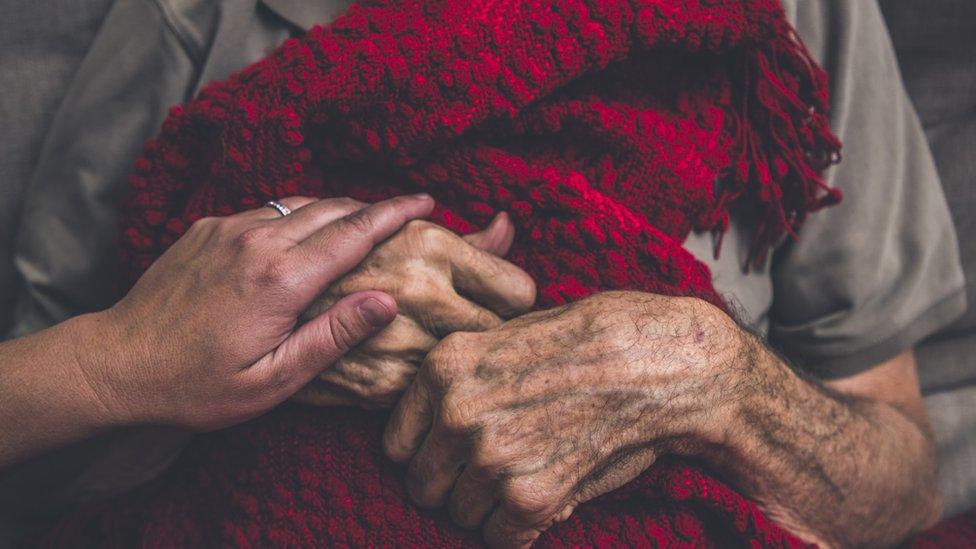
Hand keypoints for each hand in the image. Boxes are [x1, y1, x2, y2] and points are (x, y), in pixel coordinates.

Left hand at [88, 195, 433, 431]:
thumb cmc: (196, 385)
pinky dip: (296, 216)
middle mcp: (257, 239)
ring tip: (359, 225)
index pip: (354, 232)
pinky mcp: (206, 227)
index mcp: (281, 278)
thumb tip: (386, 301)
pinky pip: (266, 210)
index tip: (426, 201)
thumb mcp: (272, 379)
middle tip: (402, 214)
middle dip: (372, 207)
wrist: (115, 364)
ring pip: (299, 204)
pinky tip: (301, 238)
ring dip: (335, 210)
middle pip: (332, 208)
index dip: (396, 212)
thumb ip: (332, 337)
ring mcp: (228, 228)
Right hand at [294, 212, 535, 407]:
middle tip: (468, 321)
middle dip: (490, 328)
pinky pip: (431, 387)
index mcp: (431, 247)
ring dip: (459, 355)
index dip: (508, 297)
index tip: (494, 299)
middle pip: (501, 331)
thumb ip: (465, 241)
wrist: (262, 307)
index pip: (520, 291)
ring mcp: (402, 343)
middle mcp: (421, 292)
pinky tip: (404, 359)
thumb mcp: (402, 239)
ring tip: (431, 337)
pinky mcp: (383, 385)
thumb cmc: (346, 265)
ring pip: (469, 364)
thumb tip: (508, 225)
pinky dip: (425, 378)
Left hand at [383, 291, 740, 547]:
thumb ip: (462, 380)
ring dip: (489, 507)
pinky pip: (500, 538)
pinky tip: (546, 495)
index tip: (452, 454)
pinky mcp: (530, 497)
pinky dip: (520, 528)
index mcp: (443, 368)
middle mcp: (456, 414)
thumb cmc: (588, 343)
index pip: (395, 445)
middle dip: (453, 484)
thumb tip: (434, 431)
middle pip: (422, 486)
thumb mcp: (507, 336)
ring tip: (527, 475)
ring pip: (460, 515)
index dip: (425, 454)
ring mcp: (490, 458)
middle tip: (494, 470)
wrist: (654, 362)